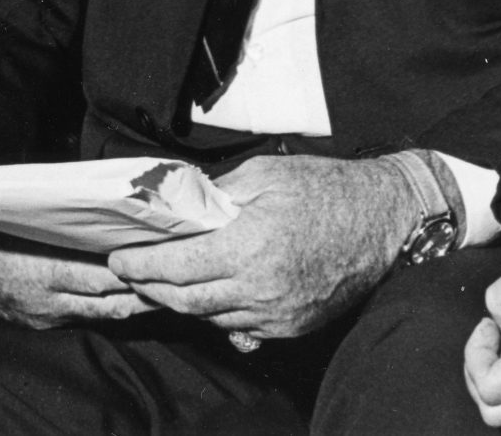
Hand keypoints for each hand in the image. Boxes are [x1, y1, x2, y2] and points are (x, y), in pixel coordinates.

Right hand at [0, 206, 154, 329]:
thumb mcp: (19, 214)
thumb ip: (63, 213)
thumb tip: (107, 199)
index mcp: (41, 269)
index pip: (107, 276)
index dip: (140, 266)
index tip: (168, 248)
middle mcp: (47, 300)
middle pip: (115, 301)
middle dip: (148, 287)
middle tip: (178, 265)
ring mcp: (45, 316)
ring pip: (105, 313)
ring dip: (134, 298)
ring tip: (163, 277)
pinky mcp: (40, 323)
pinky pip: (85, 315)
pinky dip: (108, 303)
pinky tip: (127, 288)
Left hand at [106, 155, 415, 341]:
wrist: (381, 219)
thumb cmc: (324, 188)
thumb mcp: (264, 173)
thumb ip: (217, 192)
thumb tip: (179, 204)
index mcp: (249, 247)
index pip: (176, 269)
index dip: (140, 267)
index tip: (118, 260)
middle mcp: (260, 289)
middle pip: (185, 301)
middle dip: (150, 289)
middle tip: (130, 273)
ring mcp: (277, 314)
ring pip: (210, 318)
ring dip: (181, 302)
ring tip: (161, 283)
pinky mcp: (292, 326)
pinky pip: (240, 328)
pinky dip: (216, 313)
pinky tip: (207, 294)